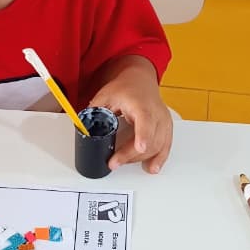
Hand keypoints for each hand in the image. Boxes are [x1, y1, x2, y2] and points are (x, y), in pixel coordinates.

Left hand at [89, 56, 172, 173]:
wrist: (140, 81)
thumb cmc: (126, 87)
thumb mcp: (106, 95)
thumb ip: (95, 112)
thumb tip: (83, 128)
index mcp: (141, 104)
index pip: (145, 121)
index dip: (144, 135)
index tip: (140, 147)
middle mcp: (156, 113)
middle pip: (150, 139)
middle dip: (131, 155)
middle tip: (113, 162)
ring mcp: (163, 122)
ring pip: (157, 146)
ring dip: (140, 159)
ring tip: (122, 162)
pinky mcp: (166, 128)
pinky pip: (165, 147)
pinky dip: (159, 159)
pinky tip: (152, 168)